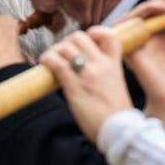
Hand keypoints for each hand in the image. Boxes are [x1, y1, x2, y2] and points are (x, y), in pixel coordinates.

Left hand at [40, 28, 131, 143]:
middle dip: (68, 42)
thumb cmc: (116, 116)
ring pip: (66, 47)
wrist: (120, 132)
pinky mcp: (74, 86)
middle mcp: (101, 65)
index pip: (109, 35)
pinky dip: (47, 59)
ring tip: (51, 60)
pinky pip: (56, 63)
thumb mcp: (116, 87)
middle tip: (63, 54)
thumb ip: (105, 75)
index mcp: (115, 65)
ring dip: (55, 50)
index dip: (95, 32)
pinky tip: (44, 63)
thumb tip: (85, 71)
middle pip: (80, 37)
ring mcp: (87, 74)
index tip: (87, 40)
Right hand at [120, 0, 164, 130]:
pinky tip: (162, 13)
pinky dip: (141, 15)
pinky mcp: (132, 49)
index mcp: (162, 40)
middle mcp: (148, 39)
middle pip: (150, 10)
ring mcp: (138, 44)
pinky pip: (128, 26)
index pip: (164, 14)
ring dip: (153, 4)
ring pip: (136, 14)